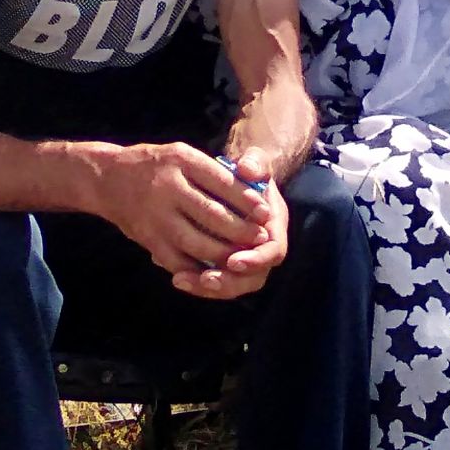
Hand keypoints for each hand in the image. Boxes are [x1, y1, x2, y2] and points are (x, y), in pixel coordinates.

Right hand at [95, 142, 274, 280]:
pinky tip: (216, 270)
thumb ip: (212, 171)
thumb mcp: (182, 154)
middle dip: (240, 230)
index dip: (246, 199)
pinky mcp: (147, 238)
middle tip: (261, 238)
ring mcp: (155, 215)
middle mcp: (167, 187)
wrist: (107, 179)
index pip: (221, 181)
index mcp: (180, 160)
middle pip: (212, 214)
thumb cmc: (155, 164)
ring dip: (224, 253)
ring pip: (196, 242)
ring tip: (243, 255)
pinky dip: (198, 268)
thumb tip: (251, 189)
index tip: (265, 212)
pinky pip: (177, 259)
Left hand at [172, 148, 288, 299]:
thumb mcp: (254, 162)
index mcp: (273, 227)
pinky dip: (196, 281)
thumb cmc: (247, 172)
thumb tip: (248, 170)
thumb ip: (255, 163)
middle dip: (229, 282)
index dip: (256, 260)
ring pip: (231, 285)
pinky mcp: (223, 264)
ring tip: (182, 280)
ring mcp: (243, 259)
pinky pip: (214, 281)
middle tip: (206, 280)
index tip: (233, 260)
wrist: (238, 180)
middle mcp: (261, 248)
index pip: (273, 252)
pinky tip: (175, 275)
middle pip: (252, 278)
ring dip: (208, 287)